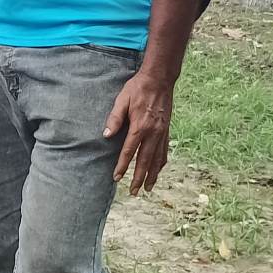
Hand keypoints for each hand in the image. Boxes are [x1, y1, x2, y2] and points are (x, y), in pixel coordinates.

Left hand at [104, 68, 175, 194]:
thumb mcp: (122, 100)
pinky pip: (164, 151)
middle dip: (139, 178)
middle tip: (134, 192)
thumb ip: (114, 119)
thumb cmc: (137, 89)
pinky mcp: (166, 130)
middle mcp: (153, 133)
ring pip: (157, 159)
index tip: (116, 178)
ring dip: (152, 175)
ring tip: (148, 188)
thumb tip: (106, 136)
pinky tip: (158, 170)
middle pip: (145, 161)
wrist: (159, 80)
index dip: (122, 166)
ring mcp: (162, 132)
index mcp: (140, 126)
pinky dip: (161, 163)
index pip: (129, 151)